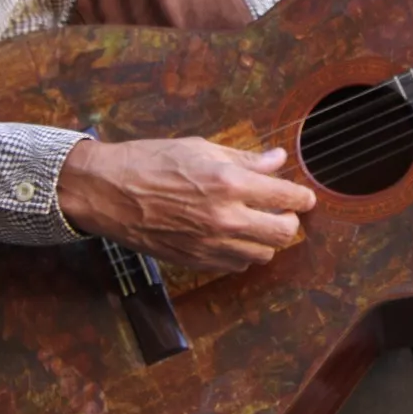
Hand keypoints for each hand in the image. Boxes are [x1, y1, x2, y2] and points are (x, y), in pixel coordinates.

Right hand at [57, 136, 316, 272]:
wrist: (107, 191)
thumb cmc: (150, 161)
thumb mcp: (200, 148)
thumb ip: (244, 159)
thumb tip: (277, 161)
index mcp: (229, 182)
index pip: (286, 197)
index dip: (302, 197)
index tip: (305, 197)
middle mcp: (225, 217)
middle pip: (284, 232)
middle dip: (291, 221)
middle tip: (284, 211)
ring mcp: (210, 243)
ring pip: (263, 253)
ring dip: (267, 239)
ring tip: (257, 224)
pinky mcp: (195, 260)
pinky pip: (236, 265)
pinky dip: (243, 253)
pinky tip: (234, 237)